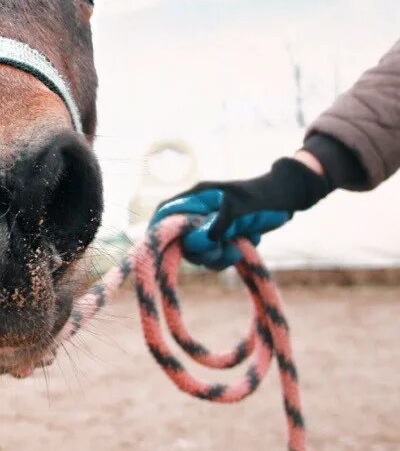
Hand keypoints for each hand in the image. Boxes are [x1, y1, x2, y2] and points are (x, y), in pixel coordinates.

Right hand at [151, 157, 330, 269]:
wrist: (291, 196)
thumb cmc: (266, 196)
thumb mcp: (242, 206)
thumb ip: (221, 220)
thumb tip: (205, 240)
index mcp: (198, 196)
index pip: (167, 212)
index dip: (158, 228)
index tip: (158, 247)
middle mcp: (199, 210)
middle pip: (182, 238)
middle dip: (200, 250)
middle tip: (224, 252)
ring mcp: (211, 222)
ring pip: (200, 249)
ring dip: (217, 255)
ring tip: (240, 249)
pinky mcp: (223, 234)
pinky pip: (215, 252)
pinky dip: (228, 255)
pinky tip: (245, 246)